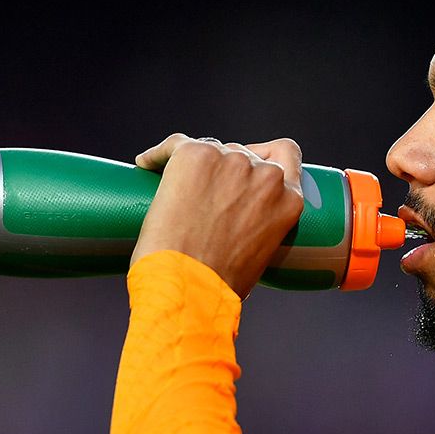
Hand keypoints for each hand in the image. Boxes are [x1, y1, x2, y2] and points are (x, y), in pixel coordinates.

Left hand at [131, 133, 304, 297]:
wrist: (189, 288)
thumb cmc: (219, 286)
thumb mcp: (261, 254)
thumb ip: (260, 227)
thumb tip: (235, 225)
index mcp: (288, 199)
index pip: (285, 153)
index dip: (262, 155)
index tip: (244, 166)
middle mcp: (265, 175)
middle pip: (241, 152)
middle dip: (221, 169)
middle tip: (200, 191)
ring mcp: (231, 162)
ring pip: (209, 148)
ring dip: (195, 165)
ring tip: (173, 188)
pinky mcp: (195, 155)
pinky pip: (174, 145)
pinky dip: (159, 156)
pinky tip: (146, 165)